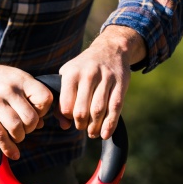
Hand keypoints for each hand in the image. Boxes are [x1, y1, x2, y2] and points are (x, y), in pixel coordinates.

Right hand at [0, 42, 51, 159]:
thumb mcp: (14, 78)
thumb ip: (28, 97)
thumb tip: (40, 124)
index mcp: (21, 79)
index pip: (44, 99)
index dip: (43, 111)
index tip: (36, 113)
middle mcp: (9, 89)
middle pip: (30, 118)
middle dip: (30, 127)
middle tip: (25, 127)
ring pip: (16, 127)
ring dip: (19, 137)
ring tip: (17, 135)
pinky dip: (8, 147)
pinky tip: (13, 154)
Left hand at [58, 25, 146, 139]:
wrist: (110, 49)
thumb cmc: (83, 68)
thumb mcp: (68, 77)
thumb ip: (62, 101)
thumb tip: (64, 126)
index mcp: (71, 74)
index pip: (66, 105)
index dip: (67, 117)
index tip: (70, 120)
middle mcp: (88, 75)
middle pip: (82, 110)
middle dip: (80, 124)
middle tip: (81, 127)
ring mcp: (106, 79)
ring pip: (98, 111)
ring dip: (94, 127)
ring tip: (92, 133)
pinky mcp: (120, 84)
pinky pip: (115, 108)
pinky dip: (110, 124)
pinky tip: (105, 134)